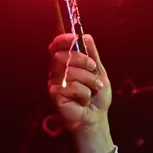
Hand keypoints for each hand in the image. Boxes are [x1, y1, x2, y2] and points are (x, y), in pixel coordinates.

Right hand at [48, 34, 113, 152]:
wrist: (96, 117)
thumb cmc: (96, 96)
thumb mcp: (98, 72)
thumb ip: (93, 55)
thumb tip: (86, 35)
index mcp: (65, 64)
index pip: (56, 46)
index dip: (63, 40)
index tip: (75, 38)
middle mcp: (56, 72)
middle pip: (62, 56)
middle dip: (82, 60)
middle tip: (93, 69)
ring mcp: (54, 84)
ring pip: (70, 71)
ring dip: (88, 80)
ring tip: (93, 90)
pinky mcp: (55, 95)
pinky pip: (71, 86)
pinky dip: (84, 93)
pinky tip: (84, 100)